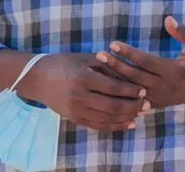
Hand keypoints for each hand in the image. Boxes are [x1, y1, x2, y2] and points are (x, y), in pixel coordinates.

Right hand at [17, 53, 147, 132]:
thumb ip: (108, 66)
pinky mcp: (74, 119)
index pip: (113, 88)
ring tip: (140, 114)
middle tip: (147, 104)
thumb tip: (131, 73)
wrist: (37, 78)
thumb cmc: (64, 63)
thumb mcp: (86, 59)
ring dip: (126, 118)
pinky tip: (127, 123)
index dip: (130, 90)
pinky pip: (97, 125)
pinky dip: (114, 126)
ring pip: (106, 119)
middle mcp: (79, 97)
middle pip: (112, 106)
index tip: (143, 90)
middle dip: (132, 106)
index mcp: (83, 79)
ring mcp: (75, 110)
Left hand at [96, 16, 184, 108]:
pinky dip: (122, 93)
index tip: (114, 44)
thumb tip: (168, 19)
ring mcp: (161, 98)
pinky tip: (108, 86)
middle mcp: (166, 87)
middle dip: (116, 66)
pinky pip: (136, 100)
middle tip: (99, 55)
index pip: (146, 62)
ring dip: (115, 80)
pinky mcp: (158, 103)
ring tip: (99, 68)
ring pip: (133, 90)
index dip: (129, 53)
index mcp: (175, 71)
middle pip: (135, 77)